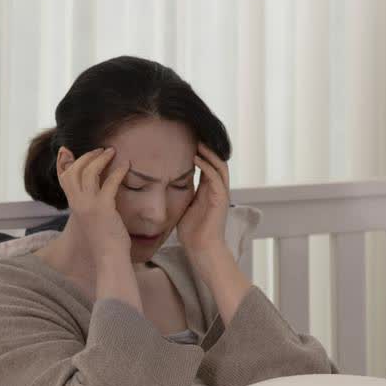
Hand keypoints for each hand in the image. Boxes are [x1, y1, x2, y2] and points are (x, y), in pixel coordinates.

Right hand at [56, 146, 131, 261]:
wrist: (109, 258)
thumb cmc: (104, 241)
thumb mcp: (92, 219)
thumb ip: (90, 205)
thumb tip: (100, 193)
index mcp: (74, 205)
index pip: (63, 178)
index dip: (62, 162)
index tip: (65, 149)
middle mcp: (77, 204)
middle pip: (74, 171)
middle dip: (86, 156)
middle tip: (100, 150)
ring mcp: (89, 206)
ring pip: (89, 173)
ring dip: (101, 158)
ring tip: (112, 152)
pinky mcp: (103, 209)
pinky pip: (109, 183)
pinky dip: (118, 171)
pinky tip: (126, 165)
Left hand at [175, 142, 230, 261]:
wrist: (201, 249)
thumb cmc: (191, 233)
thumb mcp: (184, 208)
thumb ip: (180, 196)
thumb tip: (164, 187)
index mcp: (209, 192)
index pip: (208, 166)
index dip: (201, 154)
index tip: (188, 142)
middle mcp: (217, 190)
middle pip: (217, 162)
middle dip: (208, 149)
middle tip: (194, 136)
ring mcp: (221, 194)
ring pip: (220, 166)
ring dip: (209, 153)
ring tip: (197, 142)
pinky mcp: (221, 199)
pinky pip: (216, 177)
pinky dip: (207, 166)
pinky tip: (196, 158)